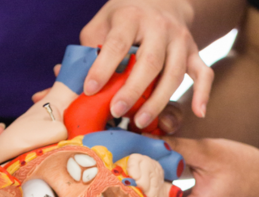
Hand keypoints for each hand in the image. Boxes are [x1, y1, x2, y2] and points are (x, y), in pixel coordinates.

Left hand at [80, 0, 212, 128]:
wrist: (159, 0)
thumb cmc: (121, 20)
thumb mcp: (98, 27)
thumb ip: (82, 54)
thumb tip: (55, 84)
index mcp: (130, 17)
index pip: (116, 44)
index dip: (103, 68)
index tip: (89, 90)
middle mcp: (159, 26)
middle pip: (150, 61)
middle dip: (133, 89)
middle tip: (116, 112)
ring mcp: (180, 39)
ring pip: (175, 72)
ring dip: (158, 100)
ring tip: (140, 122)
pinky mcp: (194, 51)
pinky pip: (203, 73)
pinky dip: (204, 93)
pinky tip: (198, 113)